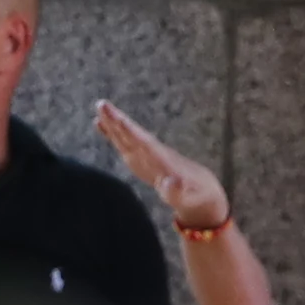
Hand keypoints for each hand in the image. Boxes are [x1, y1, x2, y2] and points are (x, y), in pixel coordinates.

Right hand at [91, 101, 232, 237]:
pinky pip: (125, 145)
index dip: (130, 132)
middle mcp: (154, 155)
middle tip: (101, 104)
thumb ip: (177, 192)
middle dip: (118, 122)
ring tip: (99, 108)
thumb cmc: (197, 198)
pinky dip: (113, 135)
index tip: (117, 118)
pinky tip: (101, 125)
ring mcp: (148, 157)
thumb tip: (169, 183)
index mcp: (163, 162)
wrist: (204, 195)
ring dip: (114, 125)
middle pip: (134, 136)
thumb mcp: (189, 199)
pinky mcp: (143, 161)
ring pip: (128, 138)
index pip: (144, 143)